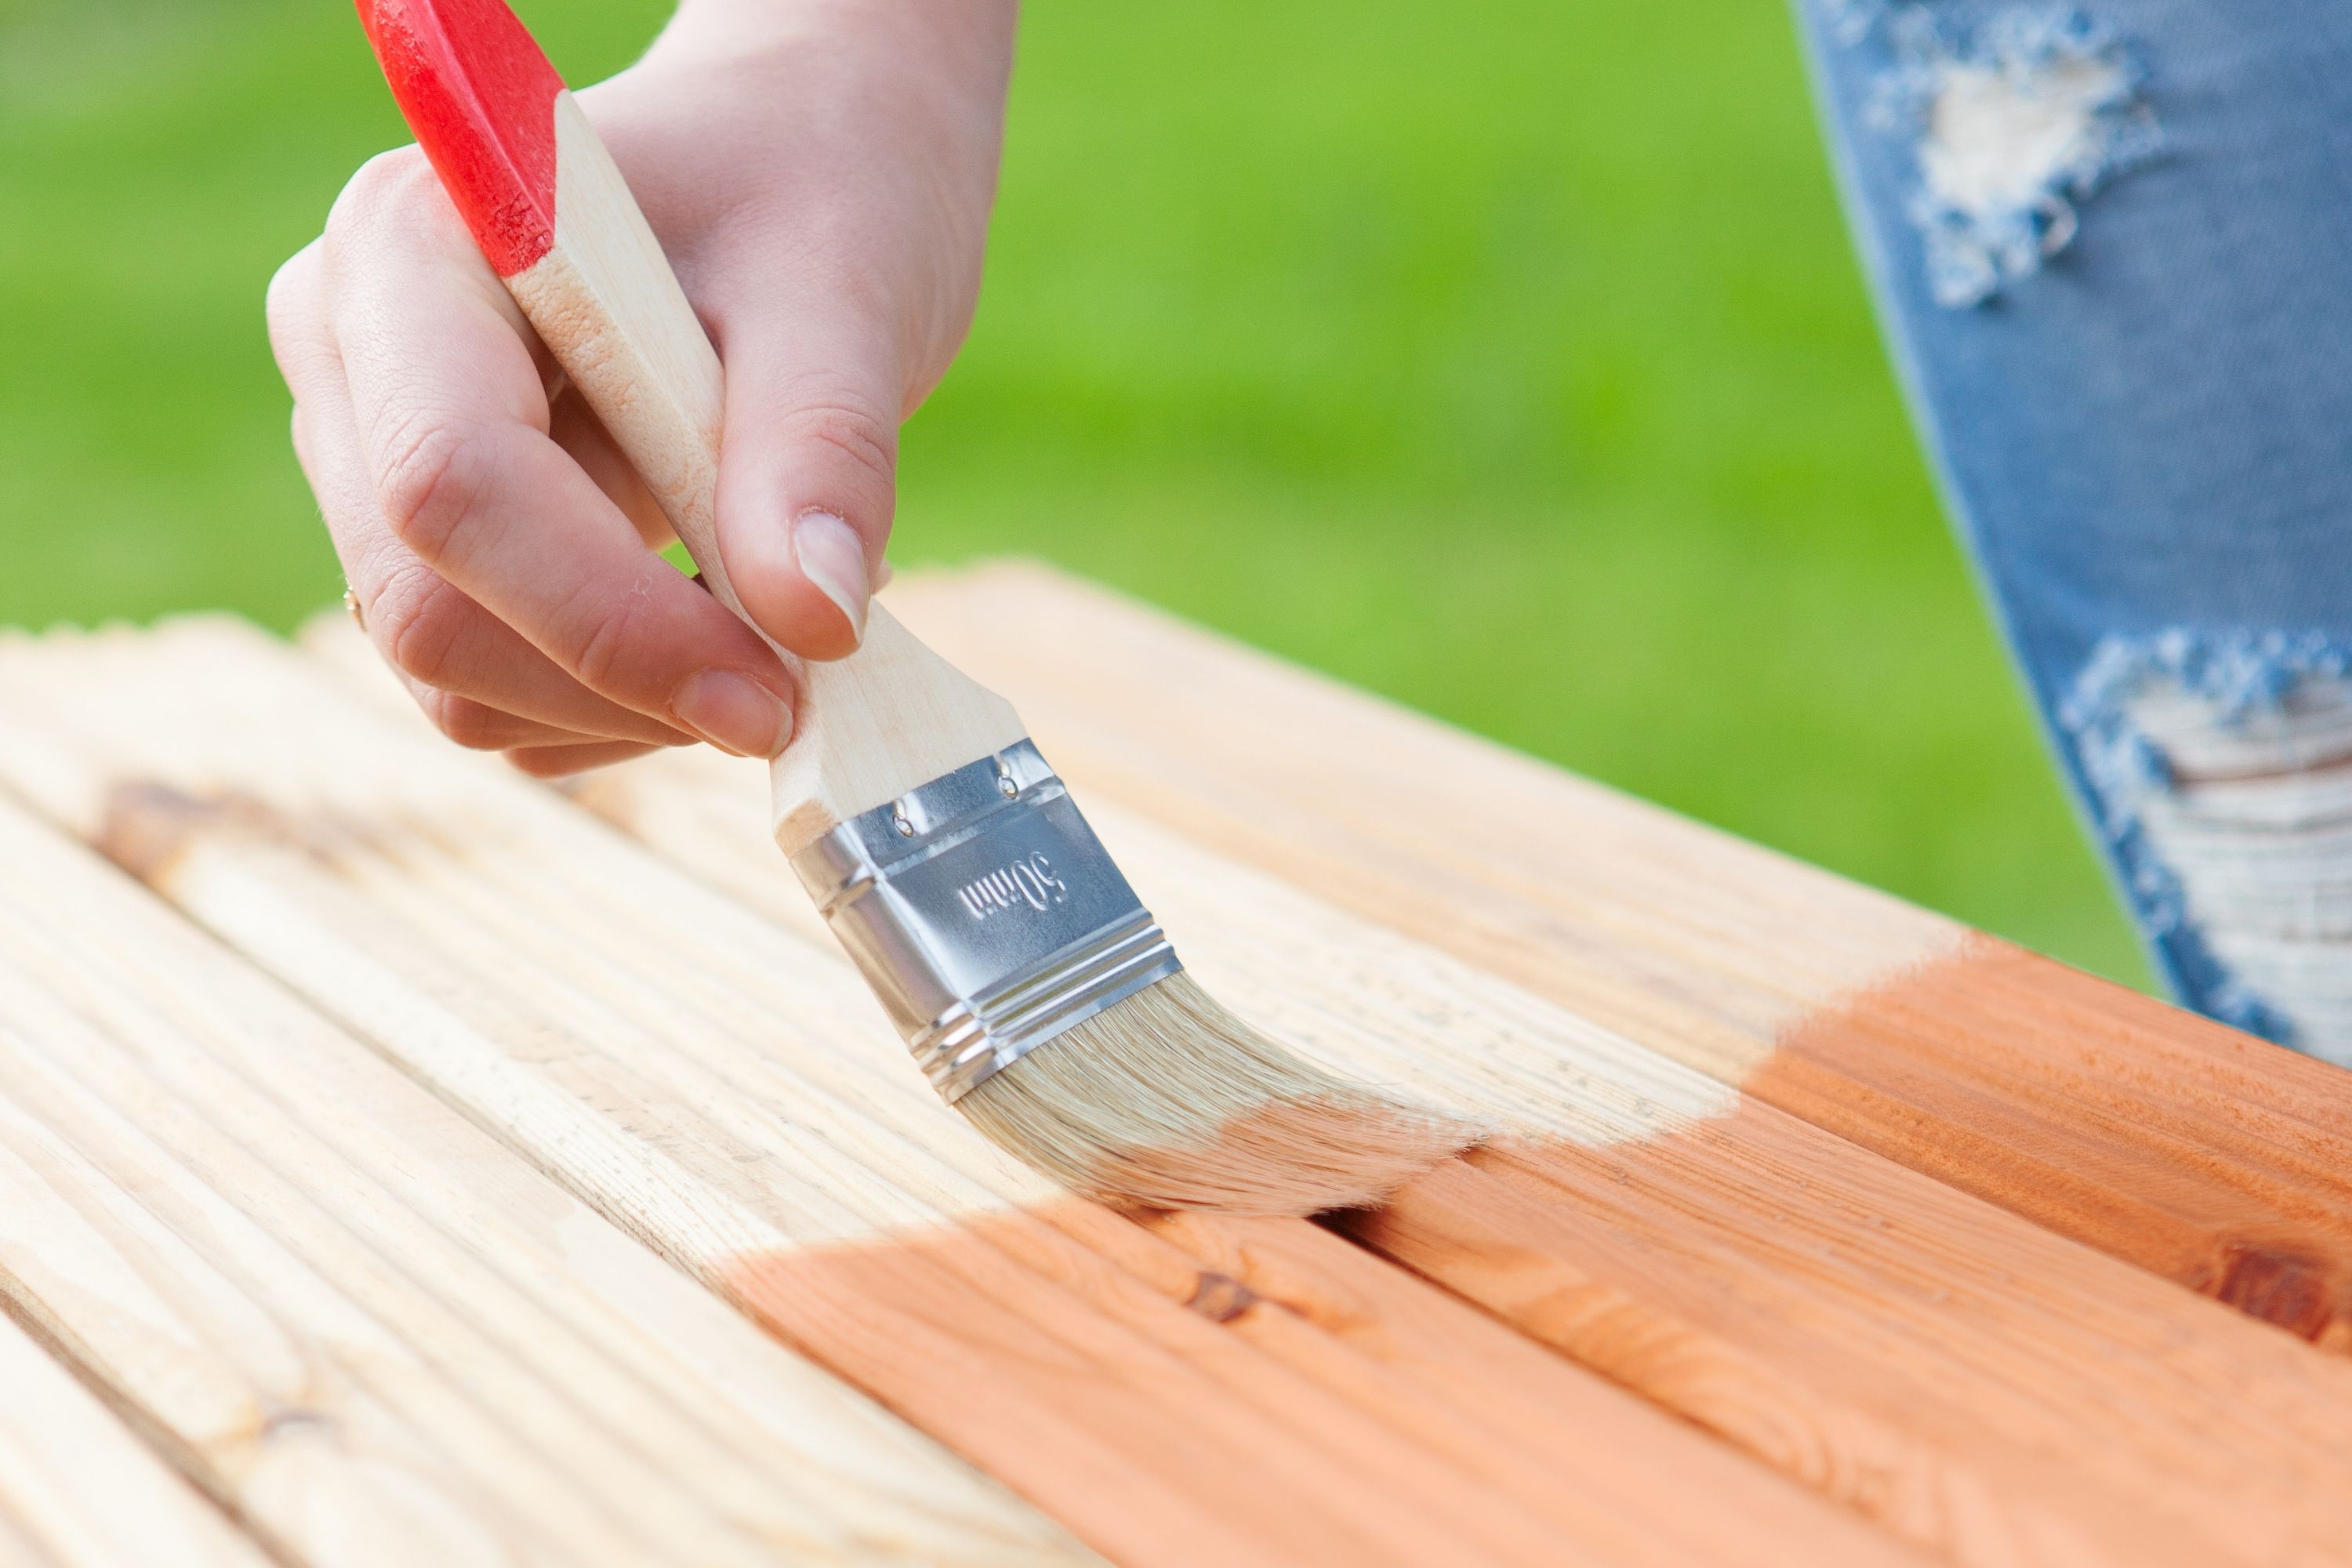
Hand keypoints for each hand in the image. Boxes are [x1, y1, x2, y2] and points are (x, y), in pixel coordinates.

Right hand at [268, 0, 1014, 774]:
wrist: (801, 170)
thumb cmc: (813, 192)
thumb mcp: (849, 291)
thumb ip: (821, 449)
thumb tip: (811, 623)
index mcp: (413, 248)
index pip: (452, 483)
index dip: (609, 618)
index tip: (777, 686)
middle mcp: (353, 357)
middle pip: (428, 609)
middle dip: (626, 683)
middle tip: (803, 687)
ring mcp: (375, 464)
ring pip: (460, 683)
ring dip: (637, 707)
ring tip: (784, 609)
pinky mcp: (431, 553)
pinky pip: (506, 701)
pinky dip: (630, 709)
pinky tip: (731, 620)